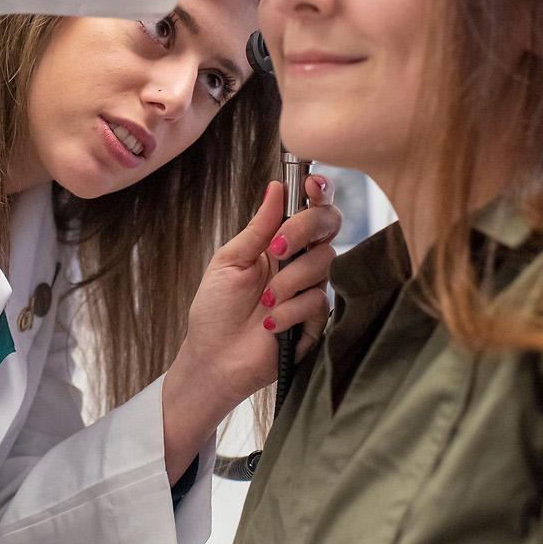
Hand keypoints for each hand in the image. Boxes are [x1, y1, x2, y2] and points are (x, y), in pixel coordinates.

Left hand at [165, 174, 340, 431]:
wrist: (214, 359)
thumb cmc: (215, 309)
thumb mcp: (229, 261)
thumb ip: (258, 227)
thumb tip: (277, 187)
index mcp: (279, 241)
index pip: (309, 208)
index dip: (317, 191)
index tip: (311, 184)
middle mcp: (300, 260)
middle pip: (328, 225)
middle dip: (304, 230)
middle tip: (276, 249)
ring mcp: (310, 288)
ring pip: (324, 263)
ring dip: (289, 281)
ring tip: (264, 301)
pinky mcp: (317, 320)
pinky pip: (318, 301)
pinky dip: (290, 312)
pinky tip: (269, 325)